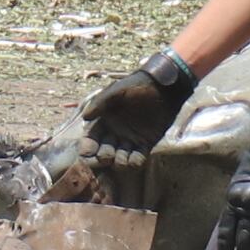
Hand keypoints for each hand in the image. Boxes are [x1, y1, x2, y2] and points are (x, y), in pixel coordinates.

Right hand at [79, 49, 199, 160]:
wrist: (164, 86)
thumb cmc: (137, 85)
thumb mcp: (116, 91)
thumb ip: (100, 102)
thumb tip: (85, 117)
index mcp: (104, 121)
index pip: (90, 140)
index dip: (87, 149)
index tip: (88, 153)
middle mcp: (115, 133)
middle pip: (103, 153)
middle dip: (103, 158)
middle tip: (107, 156)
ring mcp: (130, 140)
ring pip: (119, 160)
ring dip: (119, 162)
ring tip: (123, 158)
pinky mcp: (146, 144)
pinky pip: (137, 159)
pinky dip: (134, 163)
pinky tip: (135, 159)